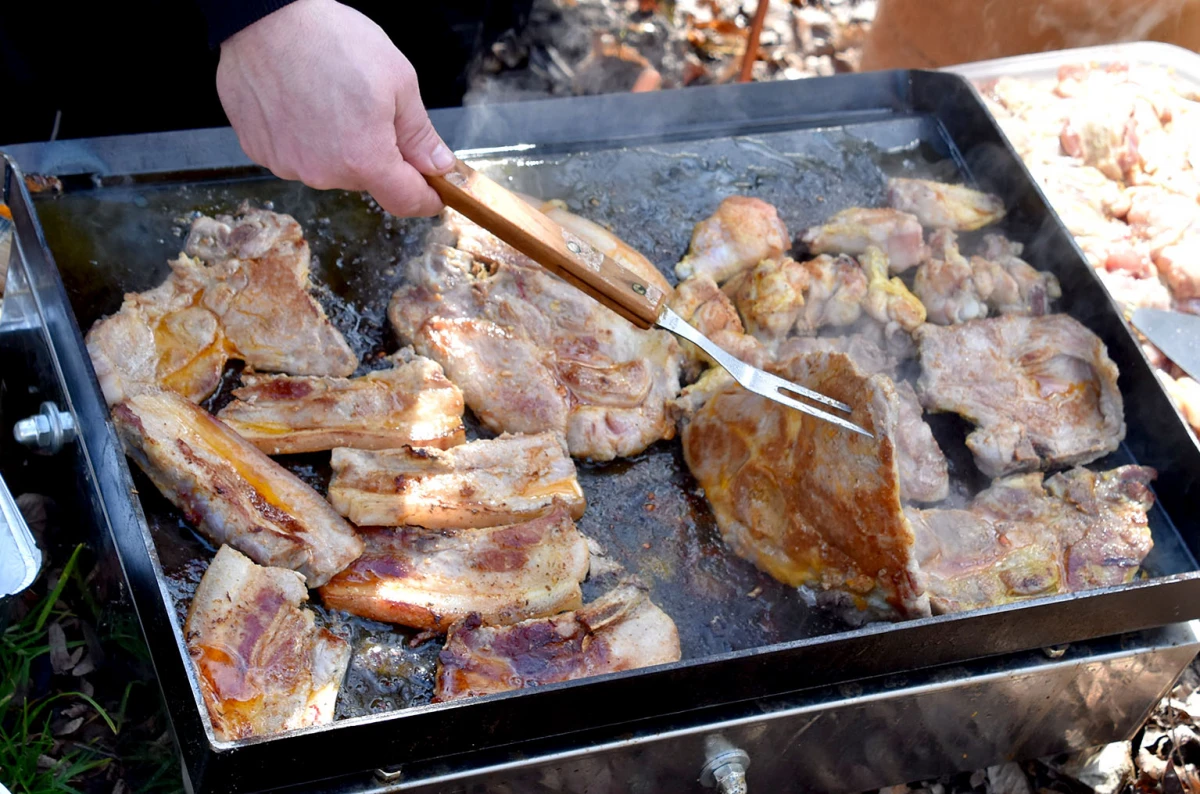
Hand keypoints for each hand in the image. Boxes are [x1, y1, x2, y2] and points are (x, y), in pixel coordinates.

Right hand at [216, 0, 452, 216]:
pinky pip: (296, 154)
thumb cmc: (328, 39)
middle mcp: (324, 173)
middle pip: (367, 180)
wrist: (261, 16)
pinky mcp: (260, 151)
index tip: (434, 190)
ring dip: (340, 144)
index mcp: (364, 160)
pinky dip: (306, 136)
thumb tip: (437, 165)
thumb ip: (419, 134)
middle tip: (373, 110)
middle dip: (379, 155)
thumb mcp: (397, 80)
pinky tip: (303, 101)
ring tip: (331, 98)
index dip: (426, 198)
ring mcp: (287, 165)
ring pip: (331, 167)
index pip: (406, 202)